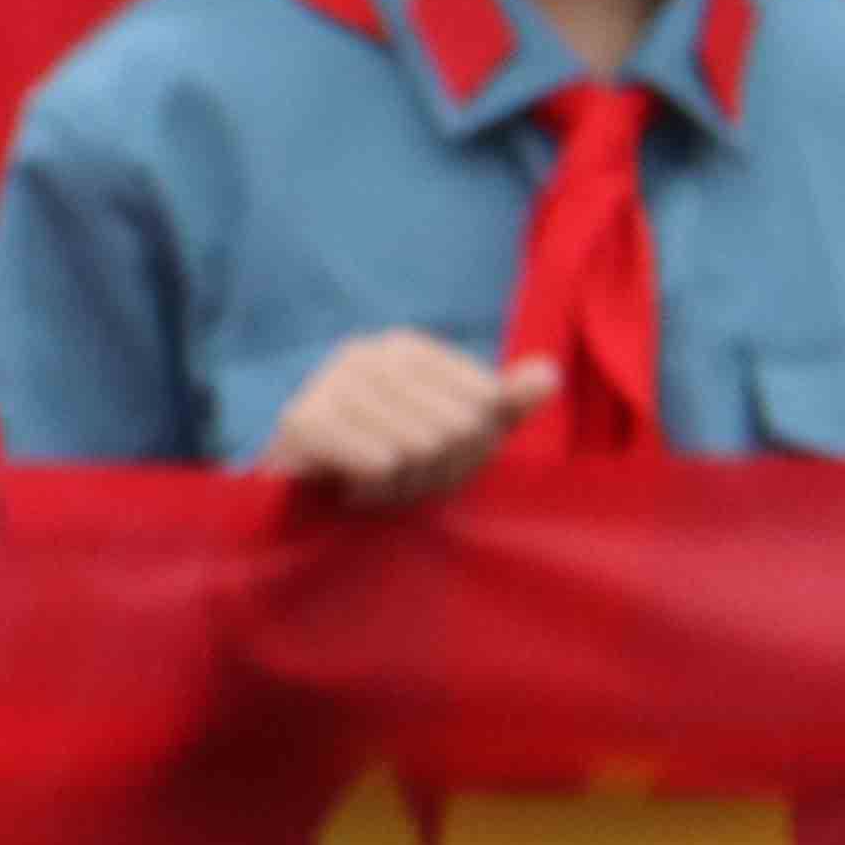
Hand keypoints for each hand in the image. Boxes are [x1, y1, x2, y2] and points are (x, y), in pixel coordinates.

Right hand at [261, 331, 551, 512]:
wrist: (293, 496)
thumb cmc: (379, 459)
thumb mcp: (451, 432)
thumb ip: (502, 405)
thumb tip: (550, 374)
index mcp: (407, 348)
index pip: (487, 404)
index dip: (473, 451)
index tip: (433, 458)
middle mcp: (368, 352)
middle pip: (457, 428)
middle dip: (438, 471)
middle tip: (402, 478)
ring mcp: (331, 381)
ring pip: (420, 448)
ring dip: (404, 486)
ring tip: (375, 484)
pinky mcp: (304, 419)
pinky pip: (382, 465)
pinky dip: (374, 491)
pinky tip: (351, 488)